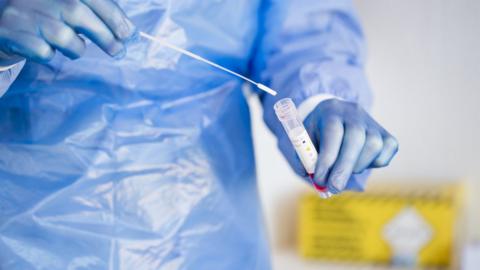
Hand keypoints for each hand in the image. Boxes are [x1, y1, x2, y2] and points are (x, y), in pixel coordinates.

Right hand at [0, 0, 135, 64]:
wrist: (2, 24)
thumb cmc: (44, 16)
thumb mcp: (66, 5)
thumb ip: (94, 10)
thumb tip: (128, 31)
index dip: (114, 15)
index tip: (130, 33)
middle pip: (78, 13)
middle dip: (105, 35)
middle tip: (119, 52)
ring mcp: (21, 12)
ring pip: (63, 36)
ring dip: (77, 48)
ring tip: (75, 47)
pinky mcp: (11, 32)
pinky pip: (43, 51)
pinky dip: (50, 55)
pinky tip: (45, 48)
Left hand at [279, 99, 398, 193]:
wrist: (336, 115)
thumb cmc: (317, 133)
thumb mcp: (304, 141)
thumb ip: (305, 159)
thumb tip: (314, 180)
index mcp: (331, 112)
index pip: (333, 132)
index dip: (327, 158)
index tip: (319, 179)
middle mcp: (354, 115)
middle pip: (355, 139)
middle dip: (344, 167)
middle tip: (334, 187)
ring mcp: (373, 125)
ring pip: (373, 147)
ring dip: (356, 166)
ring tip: (343, 169)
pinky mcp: (387, 137)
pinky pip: (384, 156)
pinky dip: (372, 166)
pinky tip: (358, 163)